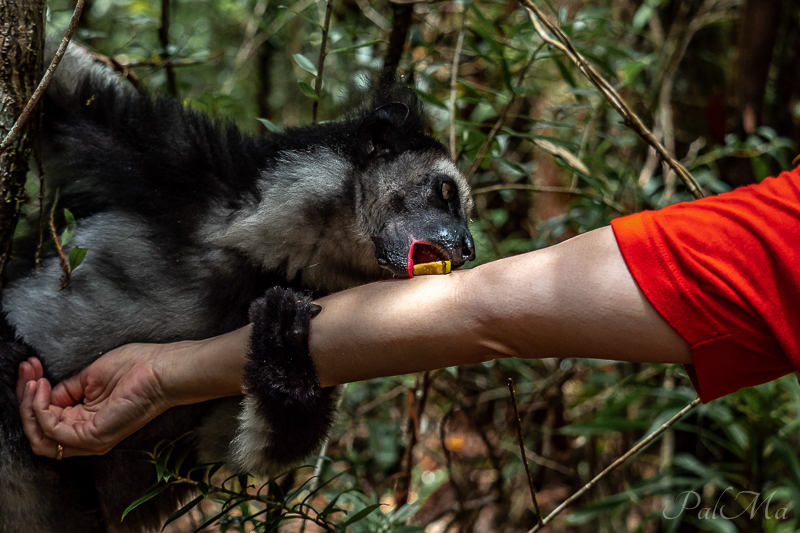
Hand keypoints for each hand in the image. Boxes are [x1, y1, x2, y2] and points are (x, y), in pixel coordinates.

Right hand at [17, 344, 171, 457]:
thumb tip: (46, 394)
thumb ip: (68, 389)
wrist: (162, 369)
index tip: (29, 368)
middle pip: (40, 431)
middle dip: (26, 400)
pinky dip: (40, 410)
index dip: (32, 394)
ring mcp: (90, 439)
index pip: (47, 418)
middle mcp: (86, 434)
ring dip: (29, 408)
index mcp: (87, 420)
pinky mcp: (93, 436)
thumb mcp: (91, 377)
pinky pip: (53, 431)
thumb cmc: (137, 367)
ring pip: (41, 438)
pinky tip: (43, 389)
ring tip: (33, 383)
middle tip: (26, 373)